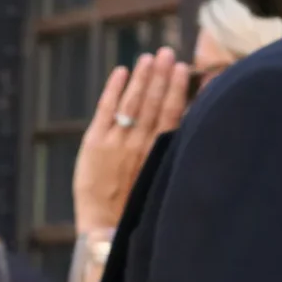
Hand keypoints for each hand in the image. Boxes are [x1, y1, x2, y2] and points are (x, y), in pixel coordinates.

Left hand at [71, 50, 185, 232]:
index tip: (182, 68)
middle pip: (152, 102)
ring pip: (132, 102)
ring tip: (149, 57)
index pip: (171, 114)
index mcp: (158, 154)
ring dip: (141, 77)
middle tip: (167, 52)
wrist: (106, 229)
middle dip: (160, 75)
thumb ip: (171, 154)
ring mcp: (116, 141)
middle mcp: (139, 144)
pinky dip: (113, 89)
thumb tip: (187, 130)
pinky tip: (121, 72)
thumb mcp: (162, 183)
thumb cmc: (139, 211)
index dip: (176, 89)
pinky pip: (106, 109)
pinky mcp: (94, 143)